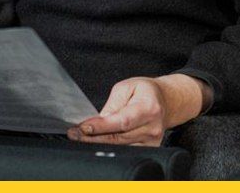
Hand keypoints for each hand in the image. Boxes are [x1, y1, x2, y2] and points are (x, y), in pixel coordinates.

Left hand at [66, 74, 206, 145]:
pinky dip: (110, 147)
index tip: (83, 127)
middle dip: (92, 136)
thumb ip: (112, 105)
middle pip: (118, 138)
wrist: (166, 100)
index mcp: (148, 108)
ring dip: (98, 143)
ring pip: (119, 147)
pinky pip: (125, 151)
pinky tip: (98, 142)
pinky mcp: (149, 149)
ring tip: (81, 137)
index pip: (122, 121)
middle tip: (74, 133)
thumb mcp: (126, 87)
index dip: (101, 127)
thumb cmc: (145, 92)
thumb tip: (97, 121)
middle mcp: (152, 127)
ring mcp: (152, 141)